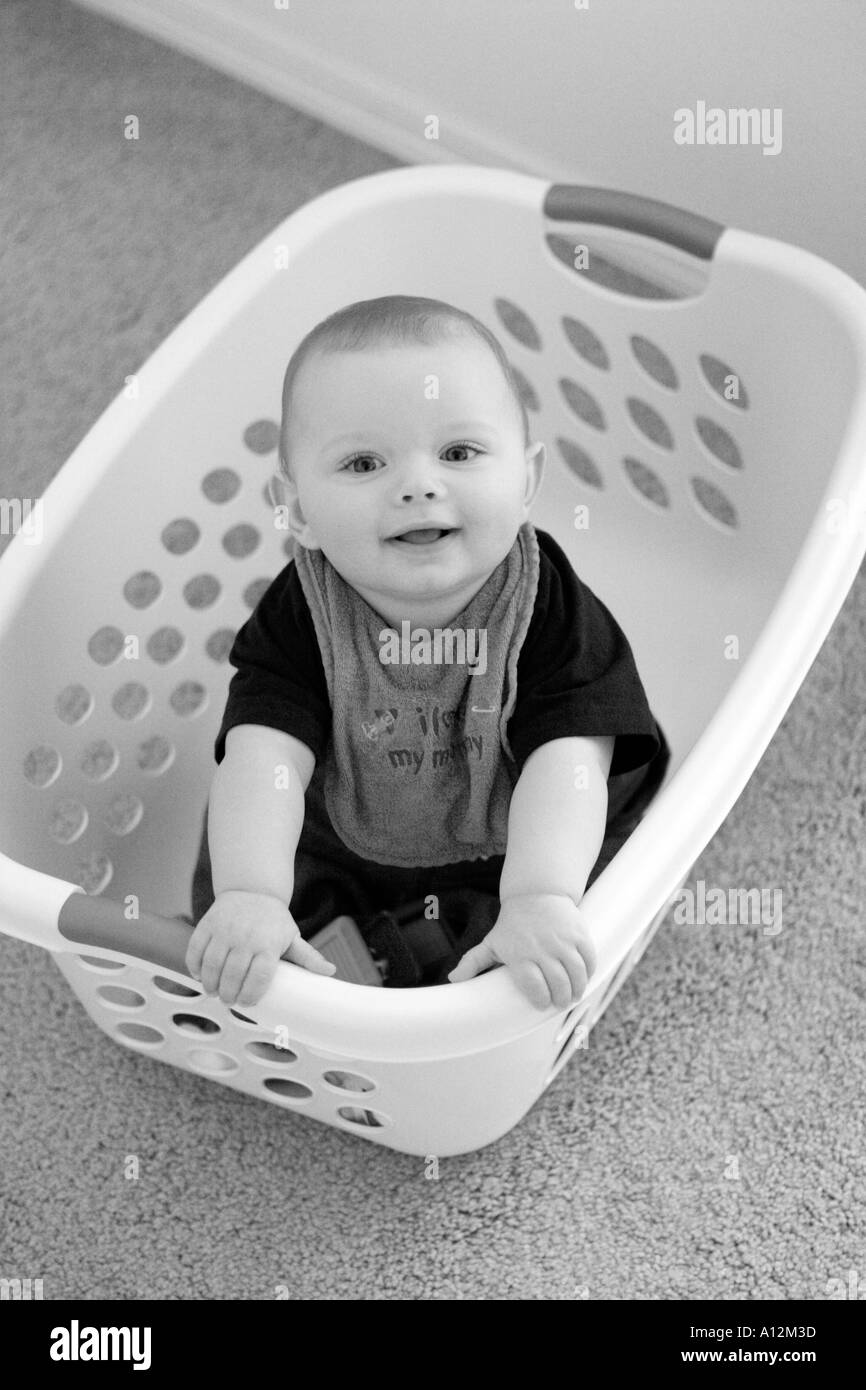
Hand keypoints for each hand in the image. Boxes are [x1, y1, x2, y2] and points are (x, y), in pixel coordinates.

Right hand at [185, 890, 335, 1006]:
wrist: (253, 889)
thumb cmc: (274, 920)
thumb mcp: (292, 937)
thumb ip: (308, 957)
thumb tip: (330, 972)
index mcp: (268, 944)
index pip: (258, 978)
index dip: (250, 996)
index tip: (247, 1003)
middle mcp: (245, 937)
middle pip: (232, 976)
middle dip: (228, 995)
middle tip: (229, 1001)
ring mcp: (224, 931)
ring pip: (211, 966)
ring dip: (210, 985)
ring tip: (214, 992)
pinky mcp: (206, 925)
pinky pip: (195, 951)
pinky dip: (194, 967)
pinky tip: (200, 976)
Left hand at [447, 893, 595, 1009]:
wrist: (535, 893)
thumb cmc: (512, 924)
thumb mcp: (491, 942)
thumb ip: (473, 962)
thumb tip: (453, 980)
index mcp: (520, 955)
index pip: (534, 986)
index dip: (541, 999)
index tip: (542, 1004)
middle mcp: (542, 948)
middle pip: (558, 983)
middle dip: (561, 998)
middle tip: (560, 1002)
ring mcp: (563, 941)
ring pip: (576, 974)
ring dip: (577, 989)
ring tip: (573, 995)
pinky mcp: (579, 934)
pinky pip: (589, 958)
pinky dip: (589, 971)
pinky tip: (584, 977)